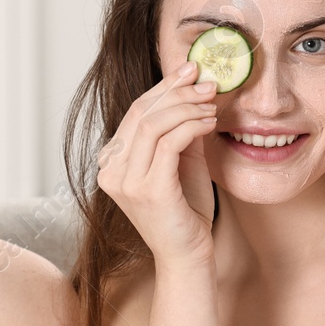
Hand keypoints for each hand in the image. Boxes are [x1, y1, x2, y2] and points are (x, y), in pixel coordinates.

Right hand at [97, 62, 219, 268]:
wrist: (188, 255)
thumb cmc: (185, 211)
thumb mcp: (181, 162)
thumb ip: (180, 130)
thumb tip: (194, 90)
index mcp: (112, 163)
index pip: (135, 112)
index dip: (164, 87)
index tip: (190, 70)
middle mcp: (111, 171)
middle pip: (141, 113)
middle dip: (177, 92)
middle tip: (207, 83)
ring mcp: (126, 182)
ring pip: (154, 124)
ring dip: (188, 107)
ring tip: (212, 105)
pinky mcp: (148, 190)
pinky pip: (169, 143)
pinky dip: (192, 126)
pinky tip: (210, 123)